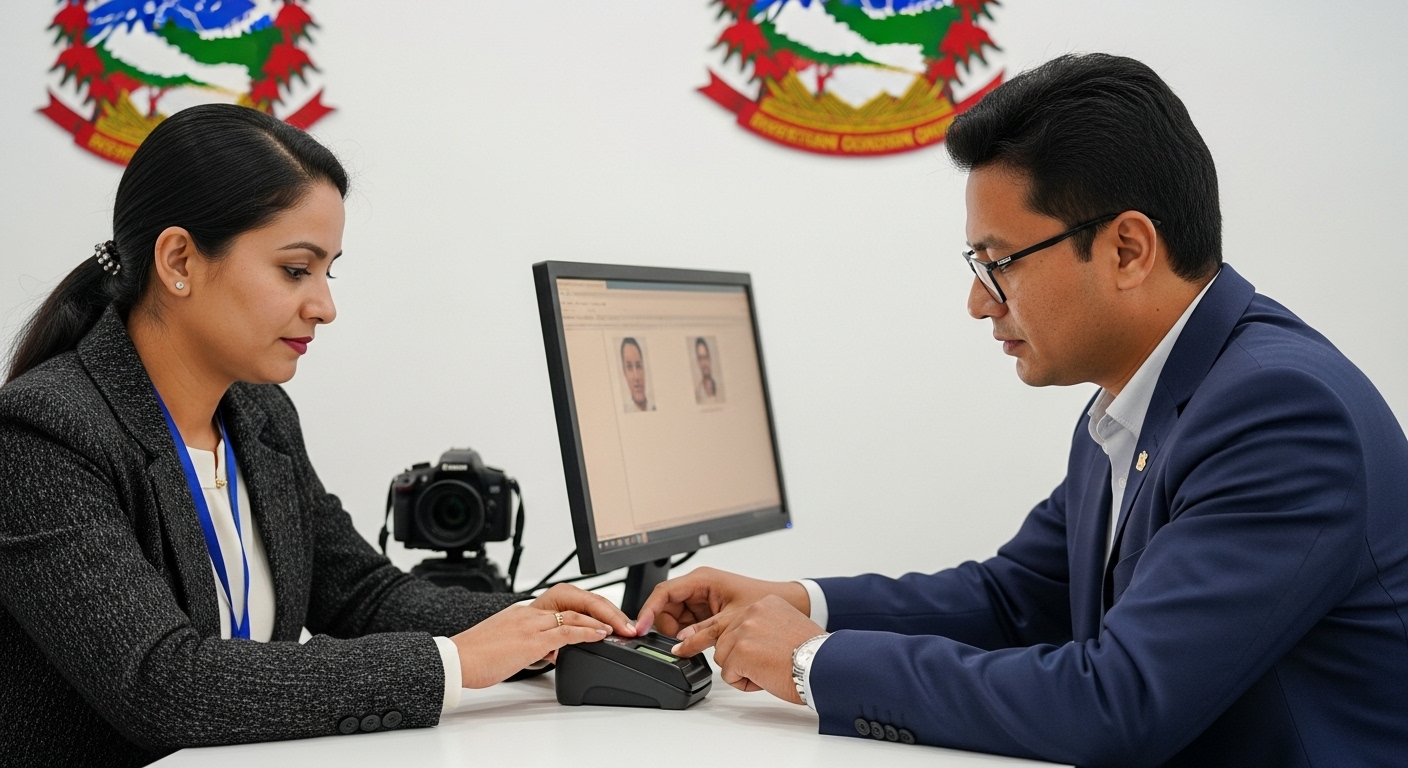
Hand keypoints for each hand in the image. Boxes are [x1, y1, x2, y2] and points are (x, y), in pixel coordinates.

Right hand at [451, 584, 630, 687]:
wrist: (456, 660)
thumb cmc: (476, 656)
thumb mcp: (509, 646)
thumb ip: (534, 645)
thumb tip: (552, 652)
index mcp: (525, 611)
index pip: (566, 601)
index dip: (590, 607)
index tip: (607, 617)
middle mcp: (530, 612)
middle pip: (576, 601)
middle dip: (603, 609)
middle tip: (622, 621)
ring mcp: (531, 623)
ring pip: (575, 613)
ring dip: (603, 620)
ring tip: (620, 628)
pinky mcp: (530, 639)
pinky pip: (566, 631)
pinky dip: (587, 632)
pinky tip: (601, 635)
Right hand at [634, 566, 809, 636]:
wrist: (788, 604)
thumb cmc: (764, 600)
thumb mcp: (730, 618)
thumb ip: (703, 631)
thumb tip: (680, 642)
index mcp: (702, 579)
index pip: (663, 592)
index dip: (648, 610)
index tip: (640, 627)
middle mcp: (699, 587)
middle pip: (666, 607)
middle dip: (668, 626)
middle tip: (681, 641)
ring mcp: (702, 600)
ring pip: (675, 619)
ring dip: (680, 633)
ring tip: (698, 642)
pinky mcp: (707, 612)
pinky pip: (688, 624)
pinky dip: (690, 635)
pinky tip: (702, 642)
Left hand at [669, 594, 823, 704]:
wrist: (824, 664)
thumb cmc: (813, 653)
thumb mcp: (786, 627)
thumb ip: (761, 628)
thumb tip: (744, 643)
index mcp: (764, 604)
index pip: (727, 617)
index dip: (704, 630)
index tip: (685, 637)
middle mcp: (752, 612)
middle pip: (718, 635)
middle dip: (701, 646)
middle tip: (679, 650)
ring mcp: (744, 630)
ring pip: (723, 656)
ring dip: (741, 670)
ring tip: (768, 670)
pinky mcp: (740, 651)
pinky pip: (730, 674)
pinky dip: (745, 682)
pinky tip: (766, 677)